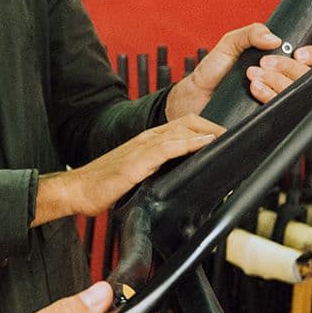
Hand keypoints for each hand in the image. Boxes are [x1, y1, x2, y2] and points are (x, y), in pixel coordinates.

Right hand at [32, 114, 222, 223]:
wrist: (78, 190)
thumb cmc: (103, 185)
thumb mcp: (137, 176)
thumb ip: (156, 172)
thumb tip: (179, 179)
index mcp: (147, 141)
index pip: (183, 126)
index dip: (207, 128)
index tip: (225, 138)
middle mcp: (147, 139)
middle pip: (187, 122)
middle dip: (213, 125)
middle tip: (234, 137)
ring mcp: (142, 148)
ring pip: (181, 130)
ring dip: (207, 131)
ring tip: (228, 137)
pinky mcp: (138, 161)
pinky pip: (169, 147)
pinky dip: (190, 143)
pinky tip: (205, 143)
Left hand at [165, 22, 311, 119]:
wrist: (194, 98)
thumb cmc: (212, 72)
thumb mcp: (230, 43)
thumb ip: (250, 33)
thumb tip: (274, 38)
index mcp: (277, 63)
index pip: (309, 60)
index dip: (310, 56)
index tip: (298, 54)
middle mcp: (280, 82)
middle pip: (305, 76)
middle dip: (286, 67)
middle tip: (262, 64)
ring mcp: (274, 101)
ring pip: (294, 93)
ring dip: (276, 82)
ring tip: (252, 77)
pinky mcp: (265, 118)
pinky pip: (281, 111)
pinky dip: (270, 97)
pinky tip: (255, 91)